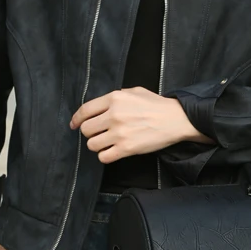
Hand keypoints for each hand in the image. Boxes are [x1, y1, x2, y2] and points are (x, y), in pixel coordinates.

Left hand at [69, 86, 212, 162]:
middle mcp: (114, 115)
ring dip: (98, 145)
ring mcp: (119, 133)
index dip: (76, 119)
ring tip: (107, 143)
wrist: (176, 119)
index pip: (85, 110)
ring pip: (92, 144)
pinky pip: (103, 157)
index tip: (74, 125)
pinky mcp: (126, 148)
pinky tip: (113, 152)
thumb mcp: (134, 92)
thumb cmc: (157, 105)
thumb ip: (116, 97)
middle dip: (90, 133)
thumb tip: (101, 106)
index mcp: (114, 99)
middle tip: (99, 134)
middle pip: (86, 129)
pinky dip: (105, 156)